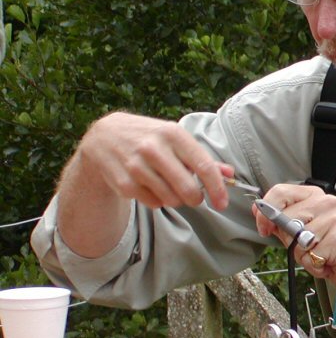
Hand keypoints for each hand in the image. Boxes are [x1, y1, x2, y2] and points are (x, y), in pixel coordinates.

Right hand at [79, 112, 231, 210]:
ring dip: (176, 200)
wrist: (104, 136)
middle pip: (188, 188)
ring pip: (171, 199)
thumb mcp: (175, 139)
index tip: (223, 204)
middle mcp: (154, 148)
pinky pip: (154, 203)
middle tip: (194, 197)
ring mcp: (136, 166)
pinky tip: (151, 186)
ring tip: (169, 187)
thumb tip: (229, 174)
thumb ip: (202, 157)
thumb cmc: (149, 137)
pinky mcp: (124, 182)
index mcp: (173, 134)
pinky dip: (158, 201)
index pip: (203, 166)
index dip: (217, 188)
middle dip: (196, 198)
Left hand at [254, 184, 335, 300]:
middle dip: (290, 241)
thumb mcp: (302, 233)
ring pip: (296, 240)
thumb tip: (258, 209)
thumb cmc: (332, 251)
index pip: (281, 192)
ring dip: (304, 256)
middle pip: (285, 219)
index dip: (265, 212)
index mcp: (316, 196)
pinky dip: (314, 265)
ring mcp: (334, 219)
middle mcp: (326, 203)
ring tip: (320, 254)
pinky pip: (309, 255)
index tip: (264, 227)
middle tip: (309, 247)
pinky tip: (328, 261)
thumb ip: (282, 221)